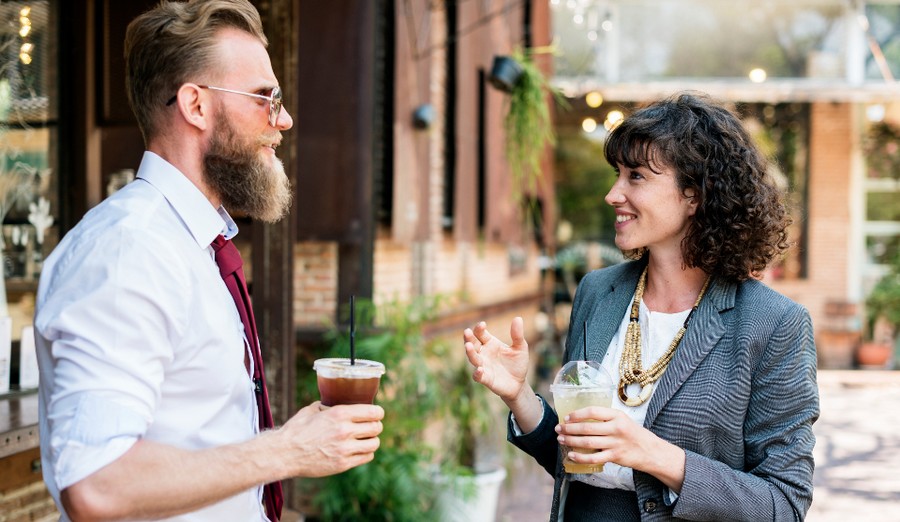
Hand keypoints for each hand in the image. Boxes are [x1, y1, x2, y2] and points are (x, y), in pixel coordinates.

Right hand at [277, 401, 383, 477]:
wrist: (285, 453)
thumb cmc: (296, 430)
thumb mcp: (311, 410)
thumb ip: (326, 406)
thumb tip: (333, 403)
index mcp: (340, 414)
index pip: (373, 412)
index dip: (378, 413)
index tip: (377, 414)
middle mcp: (345, 430)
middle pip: (376, 428)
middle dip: (376, 426)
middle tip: (372, 427)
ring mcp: (345, 449)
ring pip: (374, 443)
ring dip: (372, 440)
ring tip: (366, 439)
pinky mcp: (343, 464)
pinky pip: (366, 457)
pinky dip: (366, 453)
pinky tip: (360, 450)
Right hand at [463, 317, 529, 402]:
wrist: (519, 383)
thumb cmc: (517, 364)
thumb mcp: (520, 348)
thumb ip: (517, 335)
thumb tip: (518, 318)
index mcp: (490, 343)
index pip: (480, 334)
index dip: (479, 328)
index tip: (482, 325)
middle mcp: (484, 353)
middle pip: (472, 344)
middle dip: (469, 338)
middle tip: (467, 332)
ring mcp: (483, 366)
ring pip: (473, 358)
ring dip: (470, 353)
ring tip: (468, 346)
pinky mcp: (486, 379)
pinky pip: (478, 376)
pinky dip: (477, 373)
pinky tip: (480, 369)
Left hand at [554, 406, 685, 490]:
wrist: (650, 450)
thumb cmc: (633, 433)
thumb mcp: (621, 419)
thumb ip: (605, 418)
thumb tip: (580, 418)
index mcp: (616, 415)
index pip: (592, 412)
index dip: (577, 414)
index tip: (567, 417)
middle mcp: (616, 428)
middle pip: (587, 428)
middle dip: (569, 428)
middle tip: (559, 429)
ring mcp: (615, 443)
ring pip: (587, 442)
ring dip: (571, 441)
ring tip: (561, 439)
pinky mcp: (615, 456)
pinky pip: (593, 458)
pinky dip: (580, 457)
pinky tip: (571, 455)